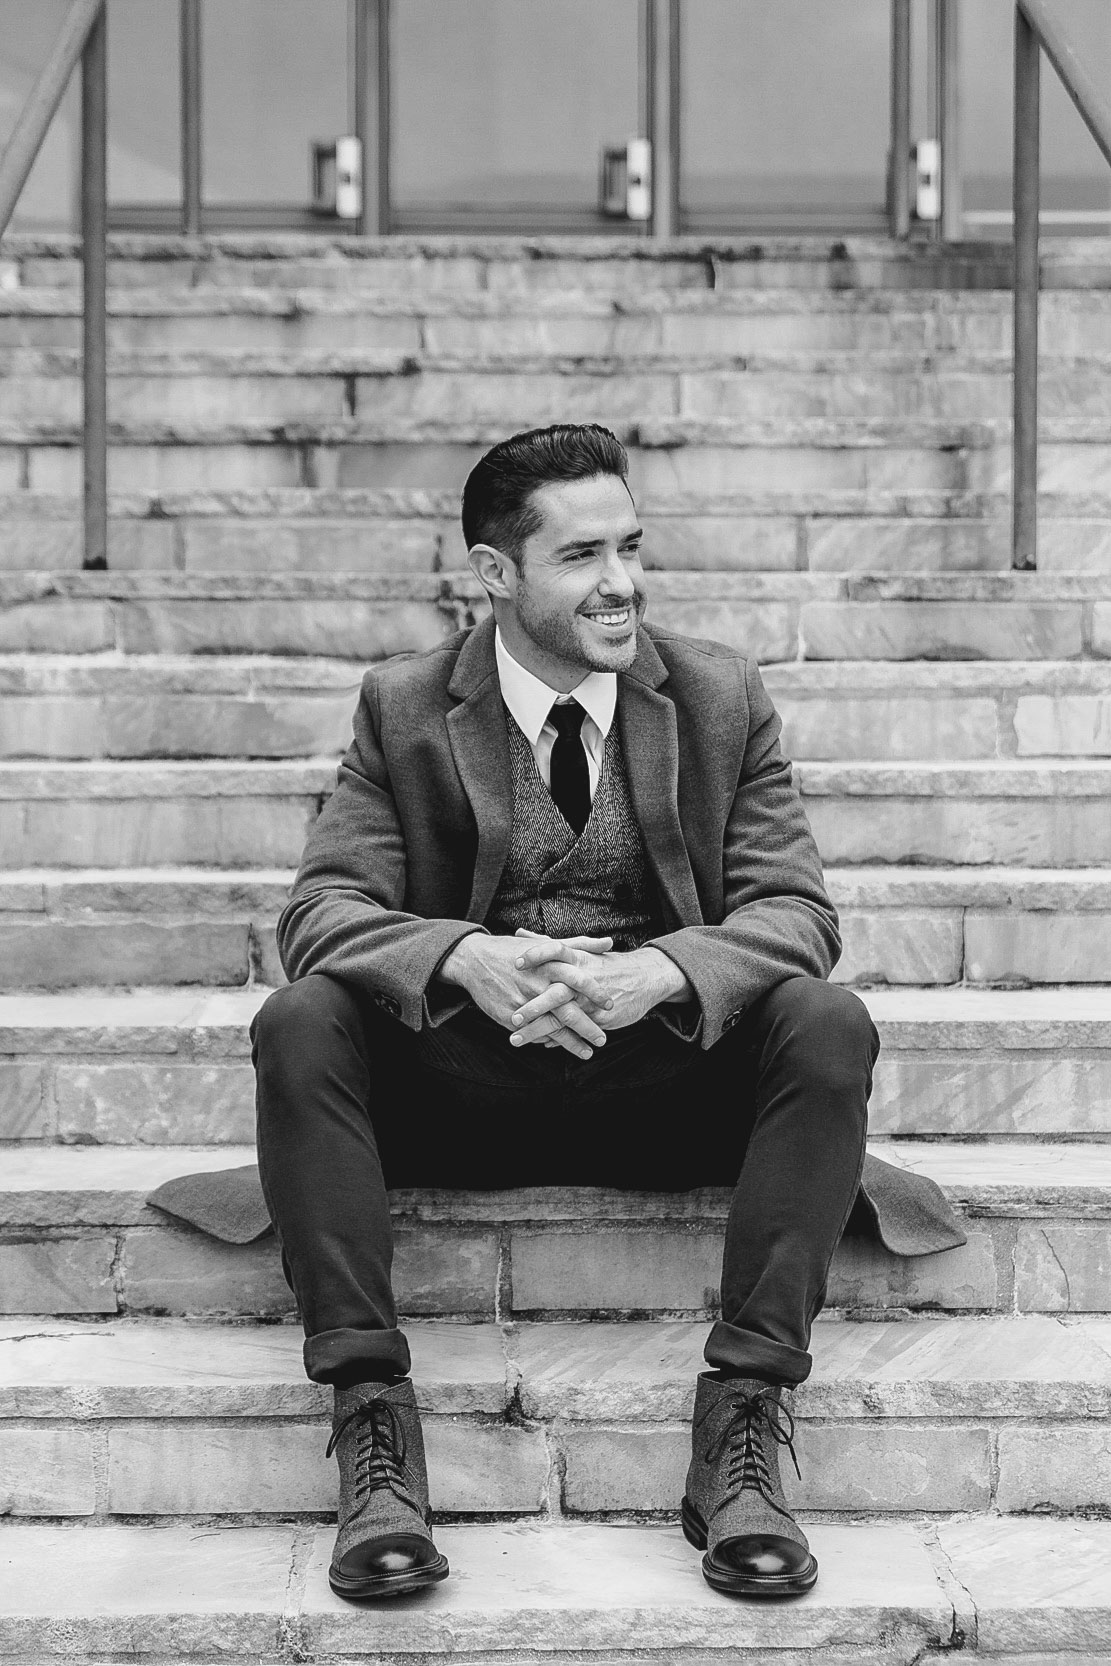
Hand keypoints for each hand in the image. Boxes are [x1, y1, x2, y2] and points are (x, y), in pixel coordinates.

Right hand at [438, 933, 613, 1059]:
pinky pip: (533, 1033)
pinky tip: (559, 1047)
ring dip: (571, 1043)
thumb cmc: (513, 950)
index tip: (611, 1005)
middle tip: (603, 1039)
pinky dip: (547, 1041)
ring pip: (552, 1028)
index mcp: (548, 965)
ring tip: (587, 1052)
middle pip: (568, 1011)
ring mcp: (523, 1003)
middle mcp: (537, 985)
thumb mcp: (546, 944)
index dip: (596, 994)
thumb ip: (579, 944)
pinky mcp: (509, 1017)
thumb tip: (609, 942)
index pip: (579, 980)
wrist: (475, 959)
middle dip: (588, 1027)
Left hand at [509, 942, 692, 1046]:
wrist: (645, 977)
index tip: (516, 963)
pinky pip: (575, 1030)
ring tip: (515, 1039)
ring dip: (538, 1030)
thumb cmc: (605, 963)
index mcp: (578, 958)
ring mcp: (590, 1000)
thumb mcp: (578, 949)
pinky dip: (559, 1038)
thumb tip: (518, 934)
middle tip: (512, 1017)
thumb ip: (545, 943)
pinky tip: (542, 1044)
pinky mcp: (599, 1017)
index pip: (555, 950)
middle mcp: (583, 978)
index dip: (536, 955)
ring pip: (562, 1017)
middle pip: (556, 991)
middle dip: (533, 1006)